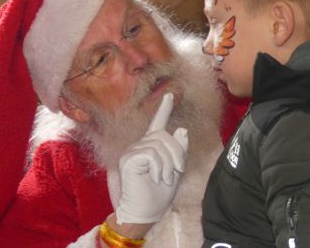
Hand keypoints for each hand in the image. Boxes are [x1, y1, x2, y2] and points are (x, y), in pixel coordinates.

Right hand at [115, 93, 188, 223]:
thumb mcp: (174, 170)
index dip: (164, 109)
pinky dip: (159, 166)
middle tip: (176, 171)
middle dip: (177, 153)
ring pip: (160, 143)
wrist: (143, 213)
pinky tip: (155, 177)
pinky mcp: (128, 159)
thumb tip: (181, 129)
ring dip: (169, 163)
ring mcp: (132, 152)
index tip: (170, 95)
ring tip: (164, 177)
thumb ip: (179, 151)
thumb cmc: (158, 195)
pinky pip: (151, 153)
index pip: (157, 124)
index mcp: (151, 148)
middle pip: (164, 135)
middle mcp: (140, 146)